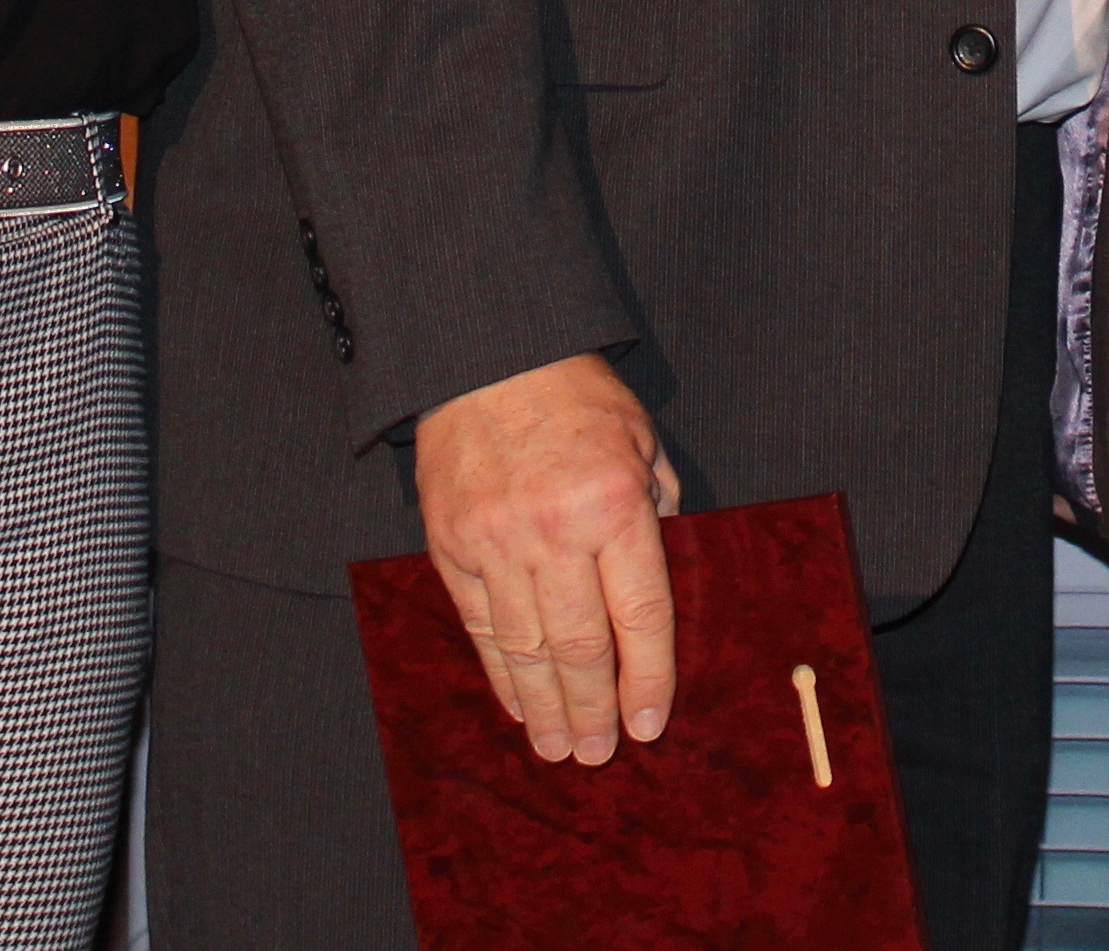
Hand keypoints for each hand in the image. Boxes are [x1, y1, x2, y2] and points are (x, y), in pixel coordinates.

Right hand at [411, 353, 682, 765]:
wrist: (487, 354)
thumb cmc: (575, 395)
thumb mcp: (642, 440)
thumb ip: (656, 511)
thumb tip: (655, 584)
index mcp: (614, 503)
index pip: (640, 615)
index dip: (649, 678)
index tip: (651, 724)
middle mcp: (554, 531)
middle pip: (581, 647)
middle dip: (595, 711)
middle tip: (600, 754)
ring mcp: (495, 542)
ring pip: (526, 649)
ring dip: (546, 707)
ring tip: (559, 748)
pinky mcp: (452, 546)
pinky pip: (480, 626)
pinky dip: (500, 672)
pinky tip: (517, 703)